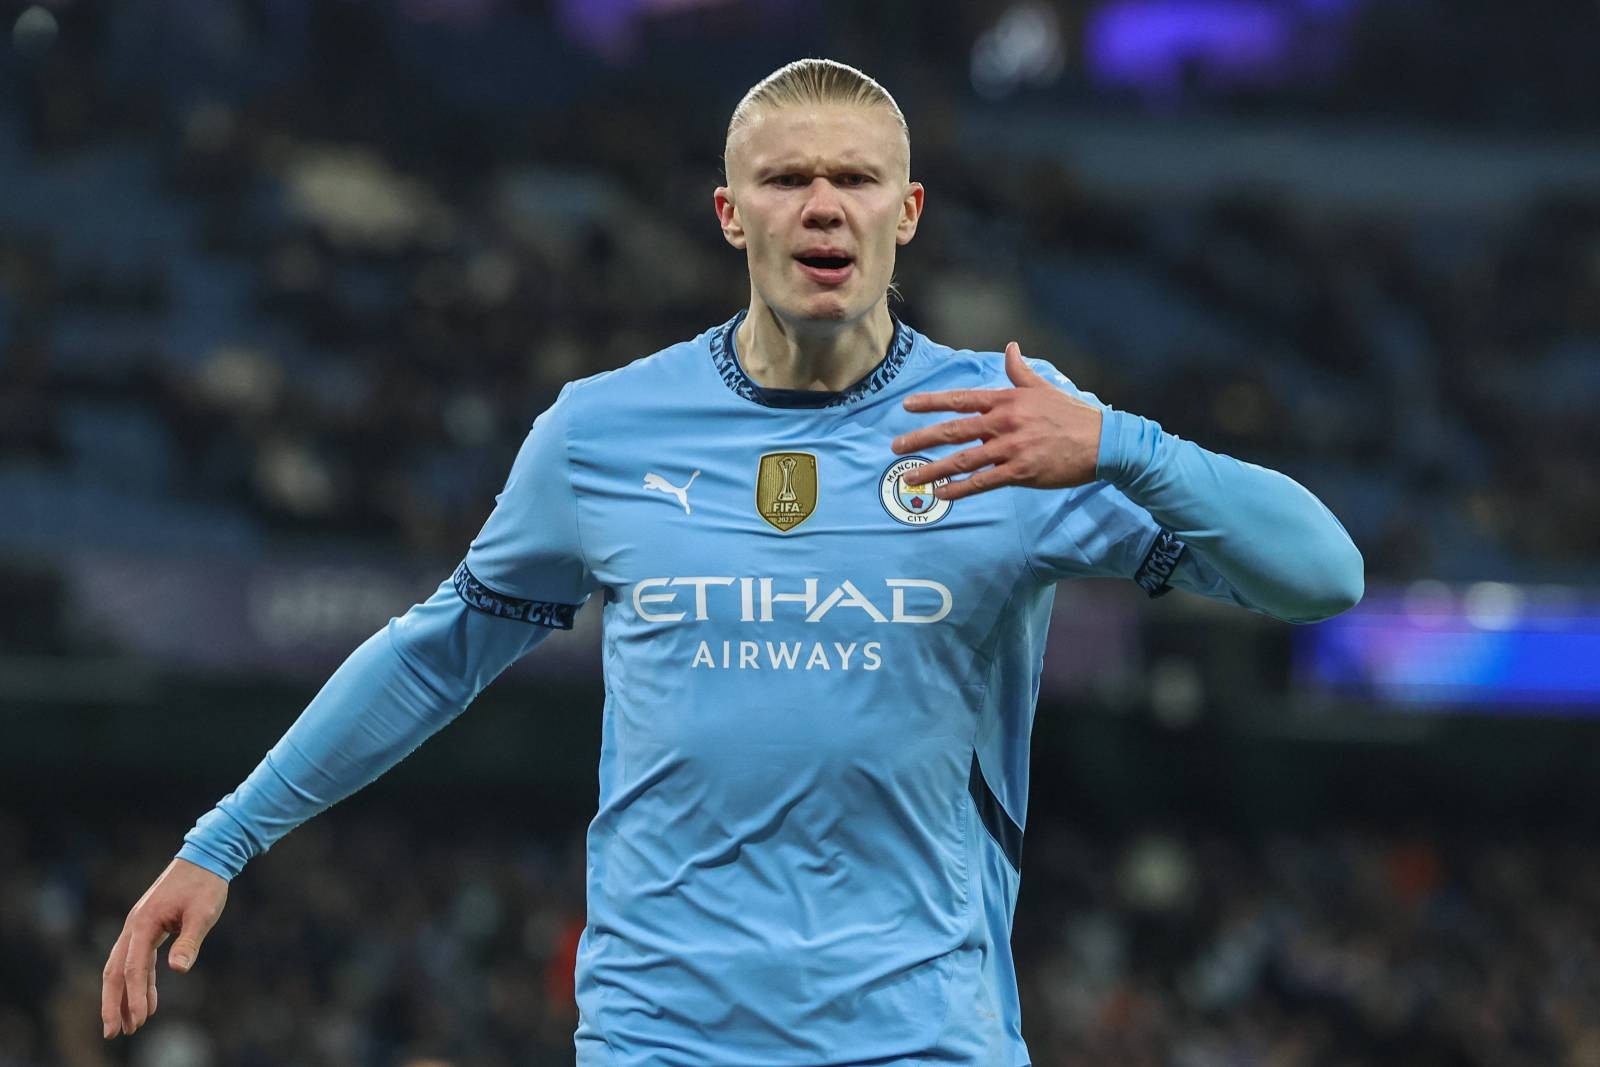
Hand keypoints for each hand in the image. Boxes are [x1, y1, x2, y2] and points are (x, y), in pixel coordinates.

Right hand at [101, 858, 227, 1038]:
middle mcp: (134, 926)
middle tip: (113, 1032)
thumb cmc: (206, 884)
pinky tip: (148, 1002)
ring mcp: (139, 927)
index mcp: (144, 922)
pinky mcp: (149, 929)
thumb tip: (177, 970)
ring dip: (125, 996)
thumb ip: (189, 941)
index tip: (139, 1019)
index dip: (134, 995)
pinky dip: (141, 982)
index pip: (134, 966)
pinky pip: (139, 961)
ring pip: (123, 968)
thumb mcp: (203, 913)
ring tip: (131, 1025)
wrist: (206, 858)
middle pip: (115, 970)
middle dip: (113, 1003)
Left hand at [891, 342, 1102, 500]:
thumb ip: (1020, 371)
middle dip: (921, 438)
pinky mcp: (1020, 472)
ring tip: (910, 477)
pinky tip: (941, 495)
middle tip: (896, 448)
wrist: (1102, 442)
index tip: (907, 406)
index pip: (961, 400)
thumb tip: (1011, 347)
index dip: (931, 403)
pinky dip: (959, 489)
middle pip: (953, 430)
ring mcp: (1011, 448)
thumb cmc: (1071, 415)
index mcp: (1006, 400)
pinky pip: (982, 482)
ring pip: (962, 460)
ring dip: (933, 469)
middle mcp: (1003, 422)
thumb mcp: (1044, 387)